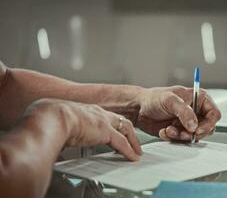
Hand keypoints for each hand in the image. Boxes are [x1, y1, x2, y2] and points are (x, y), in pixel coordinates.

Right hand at [26, 99, 141, 160]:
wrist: (51, 117)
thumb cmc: (48, 119)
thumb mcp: (58, 122)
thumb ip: (63, 129)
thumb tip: (59, 139)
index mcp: (85, 110)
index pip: (104, 116)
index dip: (111, 124)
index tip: (114, 131)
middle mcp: (97, 113)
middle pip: (119, 119)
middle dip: (128, 130)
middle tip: (133, 140)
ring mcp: (103, 121)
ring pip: (125, 129)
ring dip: (133, 141)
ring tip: (137, 151)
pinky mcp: (105, 131)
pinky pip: (122, 143)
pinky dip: (129, 151)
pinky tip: (132, 157)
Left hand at [136, 86, 220, 141]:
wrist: (139, 108)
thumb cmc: (154, 98)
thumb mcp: (170, 100)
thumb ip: (184, 112)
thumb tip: (194, 125)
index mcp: (198, 98)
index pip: (214, 113)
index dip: (208, 124)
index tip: (197, 130)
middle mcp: (196, 111)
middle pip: (207, 128)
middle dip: (194, 133)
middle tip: (182, 133)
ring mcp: (188, 122)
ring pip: (195, 136)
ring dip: (182, 136)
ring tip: (169, 130)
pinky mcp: (180, 131)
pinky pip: (183, 140)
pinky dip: (174, 138)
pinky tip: (164, 131)